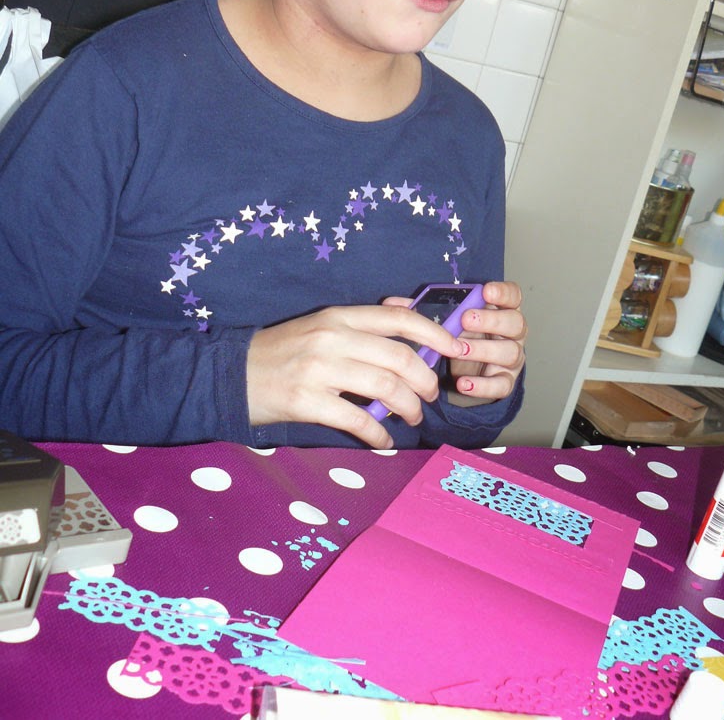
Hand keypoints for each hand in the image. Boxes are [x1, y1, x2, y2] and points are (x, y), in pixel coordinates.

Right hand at [245, 304, 468, 448]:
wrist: (234, 374)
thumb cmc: (284, 351)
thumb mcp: (322, 326)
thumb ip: (363, 325)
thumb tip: (410, 320)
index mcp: (340, 316)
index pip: (399, 318)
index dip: (435, 333)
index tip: (457, 348)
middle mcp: (333, 338)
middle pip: (400, 358)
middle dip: (426, 381)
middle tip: (430, 397)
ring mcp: (319, 370)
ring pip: (386, 388)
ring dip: (409, 408)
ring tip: (412, 418)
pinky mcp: (307, 401)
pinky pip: (358, 420)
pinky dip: (379, 433)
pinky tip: (384, 440)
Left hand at [382, 281, 526, 405]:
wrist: (466, 373)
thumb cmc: (458, 337)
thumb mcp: (445, 322)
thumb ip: (423, 309)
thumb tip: (392, 303)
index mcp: (499, 310)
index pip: (513, 296)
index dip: (503, 293)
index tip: (485, 291)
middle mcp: (511, 333)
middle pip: (516, 323)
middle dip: (492, 320)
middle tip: (466, 320)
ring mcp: (510, 358)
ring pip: (511, 352)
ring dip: (484, 350)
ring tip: (459, 350)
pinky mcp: (505, 382)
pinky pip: (502, 385)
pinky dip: (483, 385)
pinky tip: (463, 383)